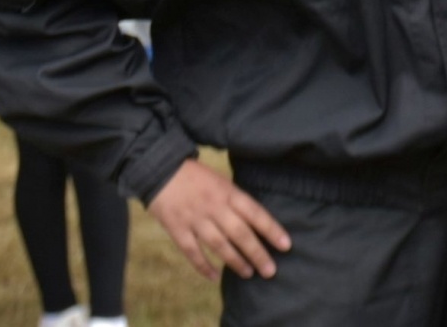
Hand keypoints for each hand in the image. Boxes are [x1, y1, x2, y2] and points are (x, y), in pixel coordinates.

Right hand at [147, 158, 291, 280]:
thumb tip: (256, 221)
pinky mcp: (177, 229)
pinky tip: (215, 277)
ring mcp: (195, 219)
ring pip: (219, 245)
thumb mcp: (221, 180)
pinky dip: (203, 266)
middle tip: (270, 270)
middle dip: (257, 253)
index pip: (255, 213)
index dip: (271, 229)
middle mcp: (214, 206)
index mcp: (227, 192)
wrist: (161, 169)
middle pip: (240, 233)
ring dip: (235, 261)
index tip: (286, 245)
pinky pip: (192, 252)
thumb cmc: (196, 175)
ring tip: (249, 274)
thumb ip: (236, 199)